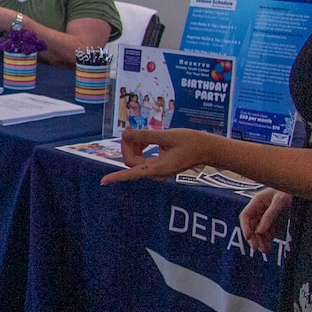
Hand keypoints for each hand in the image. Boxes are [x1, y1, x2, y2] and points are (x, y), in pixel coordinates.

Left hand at [100, 128, 217, 184]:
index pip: (132, 173)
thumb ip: (146, 135)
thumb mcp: (168, 136)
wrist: (208, 149)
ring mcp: (157, 170)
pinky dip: (141, 146)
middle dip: (128, 145)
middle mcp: (156, 172)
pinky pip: (142, 157)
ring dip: (134, 145)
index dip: (116, 177)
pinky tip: (146, 138)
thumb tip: (126, 134)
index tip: (103, 182)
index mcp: (158, 168)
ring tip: (140, 132)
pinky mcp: (159, 166)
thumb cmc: (191, 142)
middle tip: (131, 129)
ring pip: (135, 159)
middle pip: (131, 160)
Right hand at [241, 189, 292, 253]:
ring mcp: (267, 219)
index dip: (245, 227)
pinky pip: (268, 235)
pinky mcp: (275, 225)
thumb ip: (269, 215)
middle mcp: (260, 211)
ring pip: (259, 233)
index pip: (246, 216)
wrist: (305, 192)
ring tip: (264, 250)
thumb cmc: (290, 192)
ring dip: (260, 242)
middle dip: (253, 237)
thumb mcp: (280, 202)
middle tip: (255, 247)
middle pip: (251, 226)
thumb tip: (260, 231)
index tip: (248, 237)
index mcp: (257, 202)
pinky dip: (267, 242)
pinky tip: (268, 248)